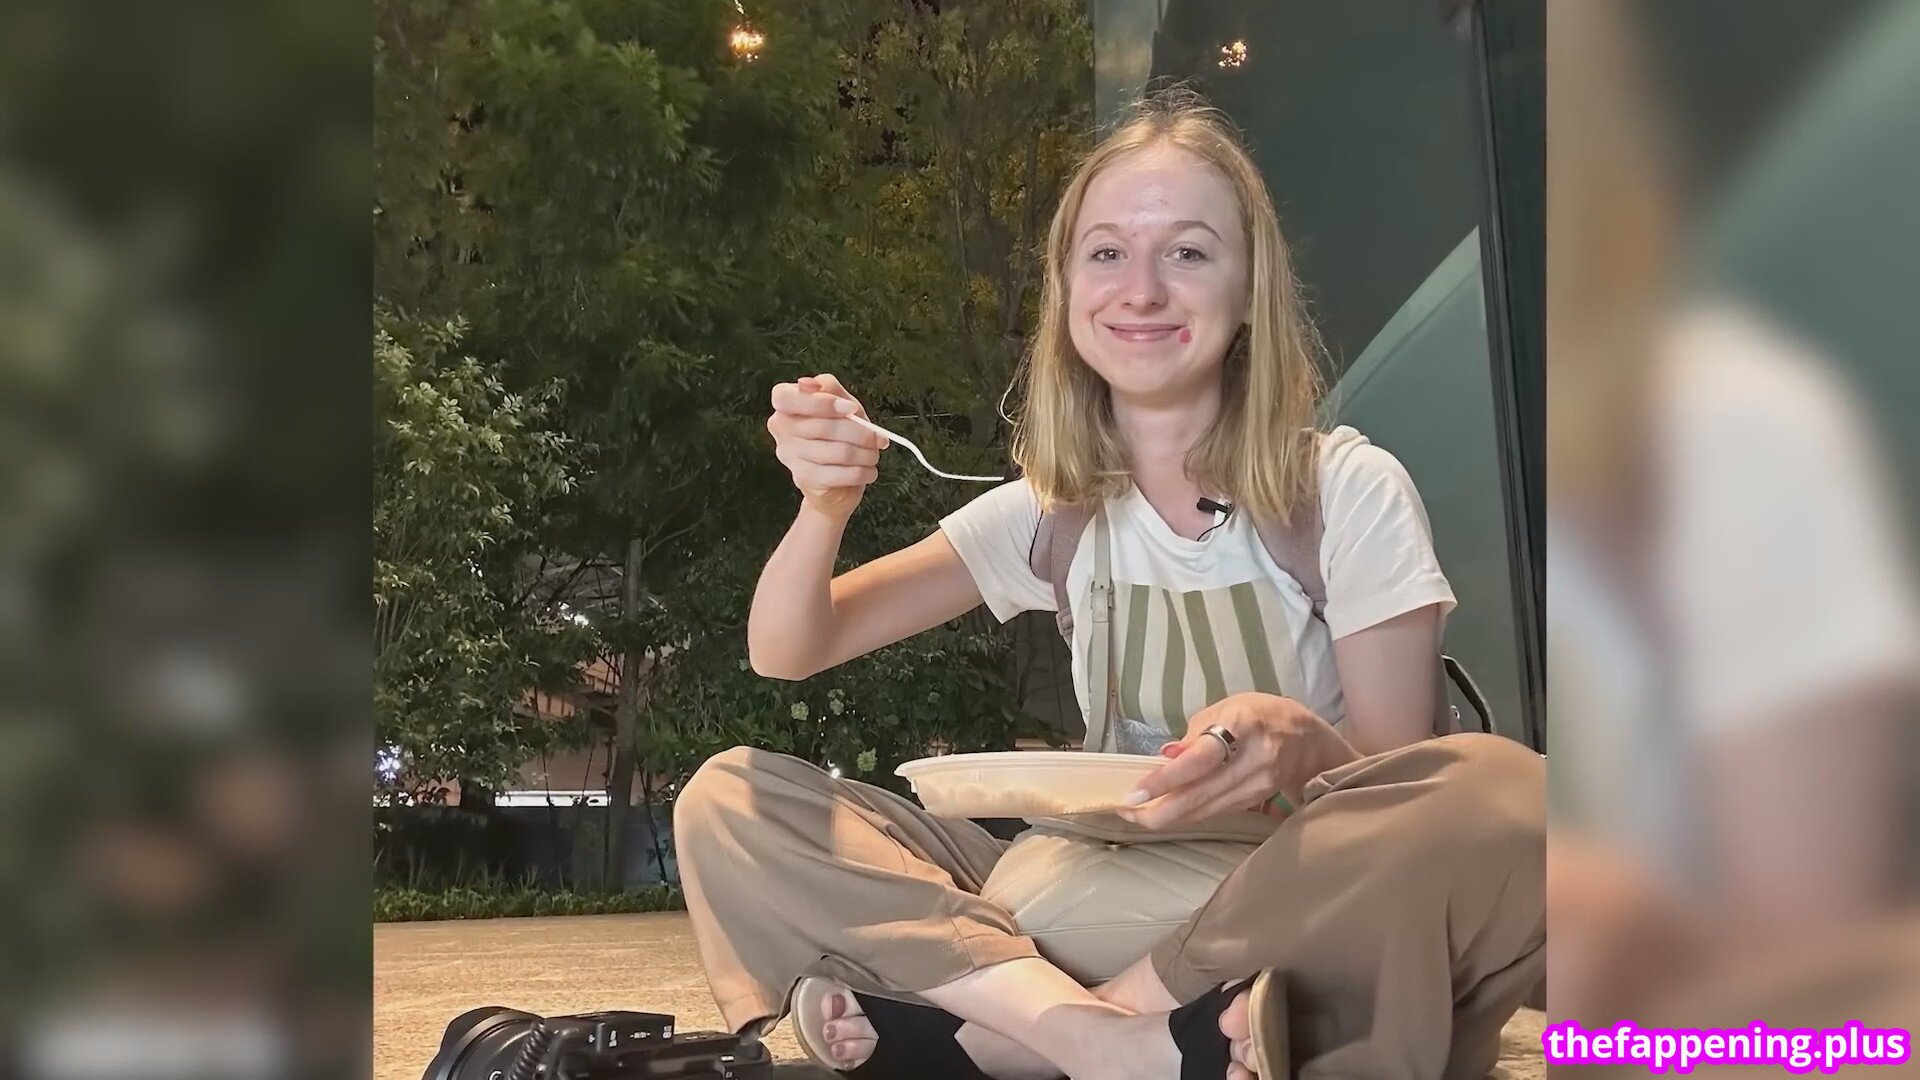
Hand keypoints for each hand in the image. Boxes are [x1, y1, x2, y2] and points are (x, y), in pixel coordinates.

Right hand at [767, 373, 886, 519]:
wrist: (835, 477)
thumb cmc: (838, 433)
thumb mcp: (840, 404)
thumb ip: (830, 388)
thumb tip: (811, 383)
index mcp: (785, 404)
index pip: (786, 398)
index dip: (821, 403)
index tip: (851, 408)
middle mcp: (780, 428)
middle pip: (823, 427)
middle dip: (860, 433)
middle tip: (879, 438)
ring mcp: (788, 455)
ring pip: (836, 452)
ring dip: (865, 454)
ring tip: (874, 455)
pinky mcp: (803, 478)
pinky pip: (838, 474)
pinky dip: (861, 473)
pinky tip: (869, 471)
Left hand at [1115, 693, 1359, 830]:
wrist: (1311, 741)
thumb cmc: (1263, 714)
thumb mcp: (1228, 707)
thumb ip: (1195, 733)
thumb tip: (1165, 758)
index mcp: (1244, 724)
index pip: (1200, 759)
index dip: (1166, 780)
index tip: (1135, 792)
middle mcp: (1255, 759)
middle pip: (1201, 795)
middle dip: (1159, 810)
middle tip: (1126, 812)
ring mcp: (1259, 785)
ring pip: (1207, 810)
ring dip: (1169, 816)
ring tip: (1138, 815)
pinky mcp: (1258, 802)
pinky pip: (1217, 812)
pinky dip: (1189, 815)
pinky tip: (1167, 814)